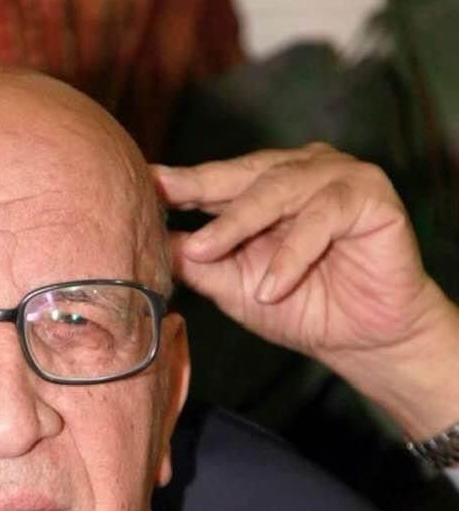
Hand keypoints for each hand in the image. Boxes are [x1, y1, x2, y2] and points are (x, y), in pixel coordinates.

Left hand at [153, 144, 458, 438]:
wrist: (363, 339)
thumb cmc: (300, 308)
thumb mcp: (236, 287)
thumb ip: (200, 263)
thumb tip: (155, 242)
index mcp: (264, 186)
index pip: (215, 181)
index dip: (179, 185)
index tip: (140, 186)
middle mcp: (298, 171)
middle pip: (240, 175)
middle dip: (198, 188)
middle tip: (161, 197)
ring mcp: (336, 177)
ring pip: (278, 189)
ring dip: (240, 223)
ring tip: (209, 253)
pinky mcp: (369, 195)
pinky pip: (323, 215)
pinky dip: (293, 252)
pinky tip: (272, 286)